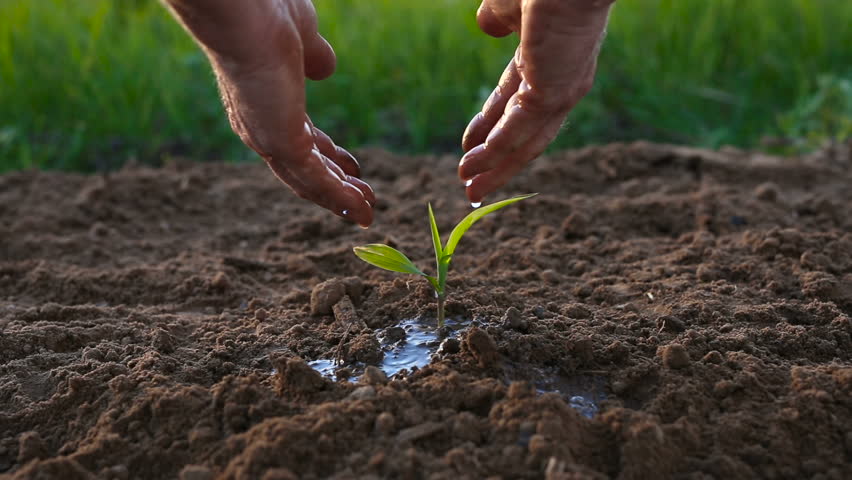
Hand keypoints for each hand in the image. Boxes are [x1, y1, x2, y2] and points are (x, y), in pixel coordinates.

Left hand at [165, 0, 374, 226]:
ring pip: (308, 181)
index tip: (353, 167)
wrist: (247, 7)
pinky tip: (361, 210)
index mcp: (266, 101)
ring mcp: (268, 136)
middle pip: (303, 167)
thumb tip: (325, 67)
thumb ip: (313, 55)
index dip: (329, 155)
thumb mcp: (301, 35)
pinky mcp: (280, 143)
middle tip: (363, 198)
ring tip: (367, 211)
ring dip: (339, 198)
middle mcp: (261, 125)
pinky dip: (339, 199)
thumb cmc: (266, 10)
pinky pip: (315, 180)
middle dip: (335, 184)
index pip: (301, 139)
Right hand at [459, 0, 613, 202]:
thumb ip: (497, 18)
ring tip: (469, 190)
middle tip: (470, 182)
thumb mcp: (509, 3)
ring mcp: (558, 91)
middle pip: (523, 134)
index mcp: (548, 62)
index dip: (488, 128)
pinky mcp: (551, 94)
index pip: (513, 105)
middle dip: (496, 161)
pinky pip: (517, 132)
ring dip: (495, 169)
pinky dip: (494, 153)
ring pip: (523, 142)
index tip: (467, 146)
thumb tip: (486, 25)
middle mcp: (559, 83)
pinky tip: (472, 167)